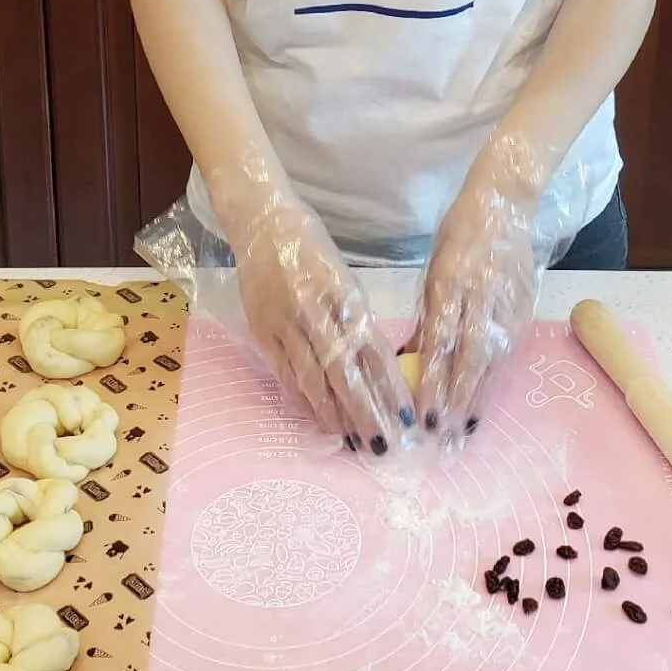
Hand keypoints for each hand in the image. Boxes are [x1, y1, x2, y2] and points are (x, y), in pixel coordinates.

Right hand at [221, 181, 410, 451]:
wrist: (264, 224)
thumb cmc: (312, 249)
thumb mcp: (345, 277)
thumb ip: (356, 319)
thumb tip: (377, 365)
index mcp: (348, 298)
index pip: (375, 353)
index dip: (392, 389)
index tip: (408, 418)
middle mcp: (319, 314)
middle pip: (346, 374)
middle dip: (366, 413)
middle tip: (381, 446)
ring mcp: (288, 325)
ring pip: (314, 379)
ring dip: (334, 414)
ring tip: (351, 442)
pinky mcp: (263, 332)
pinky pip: (285, 374)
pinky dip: (302, 400)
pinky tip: (316, 420)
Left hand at [414, 135, 548, 440]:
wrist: (505, 203)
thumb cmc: (458, 236)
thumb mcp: (432, 271)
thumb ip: (425, 318)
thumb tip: (409, 363)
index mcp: (450, 284)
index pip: (440, 342)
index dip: (432, 381)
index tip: (421, 415)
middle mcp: (480, 298)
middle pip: (469, 359)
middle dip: (455, 402)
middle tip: (442, 438)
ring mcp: (507, 304)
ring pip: (492, 361)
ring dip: (476, 400)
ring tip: (462, 432)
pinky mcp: (525, 309)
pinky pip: (508, 353)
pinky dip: (495, 382)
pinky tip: (483, 405)